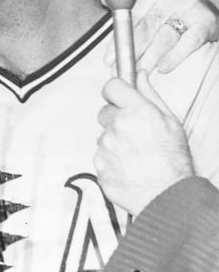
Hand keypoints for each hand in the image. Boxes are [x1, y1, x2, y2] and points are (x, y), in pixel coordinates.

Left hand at [95, 71, 193, 215]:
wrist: (167, 196)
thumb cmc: (173, 161)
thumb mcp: (170, 122)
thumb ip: (150, 95)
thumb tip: (139, 75)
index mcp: (136, 111)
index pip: (111, 86)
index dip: (116, 91)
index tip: (120, 97)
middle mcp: (117, 126)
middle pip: (105, 112)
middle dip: (116, 119)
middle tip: (135, 133)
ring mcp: (105, 146)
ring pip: (103, 135)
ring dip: (114, 141)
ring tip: (135, 154)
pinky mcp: (98, 165)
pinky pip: (100, 155)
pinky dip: (111, 160)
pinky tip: (128, 167)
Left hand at [109, 0, 217, 72]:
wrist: (203, 7)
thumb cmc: (169, 5)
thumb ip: (127, 1)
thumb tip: (105, 1)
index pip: (130, 15)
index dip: (118, 39)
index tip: (109, 58)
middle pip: (145, 28)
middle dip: (130, 52)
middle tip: (120, 69)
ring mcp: (189, 7)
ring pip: (164, 37)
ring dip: (149, 58)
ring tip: (138, 73)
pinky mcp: (205, 21)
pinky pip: (189, 42)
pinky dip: (175, 56)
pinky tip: (163, 68)